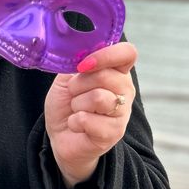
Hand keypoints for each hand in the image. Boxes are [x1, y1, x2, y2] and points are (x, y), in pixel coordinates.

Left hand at [43, 42, 137, 188]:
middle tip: (73, 94)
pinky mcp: (113, 133)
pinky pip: (88, 120)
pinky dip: (74, 121)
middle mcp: (125, 91)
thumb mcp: (67, 77)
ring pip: (98, 98)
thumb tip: (81, 52)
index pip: (127, 53)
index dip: (106, 54)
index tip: (83, 65)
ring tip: (76, 110)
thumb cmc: (67, 104)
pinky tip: (77, 125)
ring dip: (76, 104)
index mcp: (117, 72)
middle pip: (105, 76)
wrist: (60, 135)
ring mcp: (122, 113)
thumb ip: (76, 62)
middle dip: (78, 85)